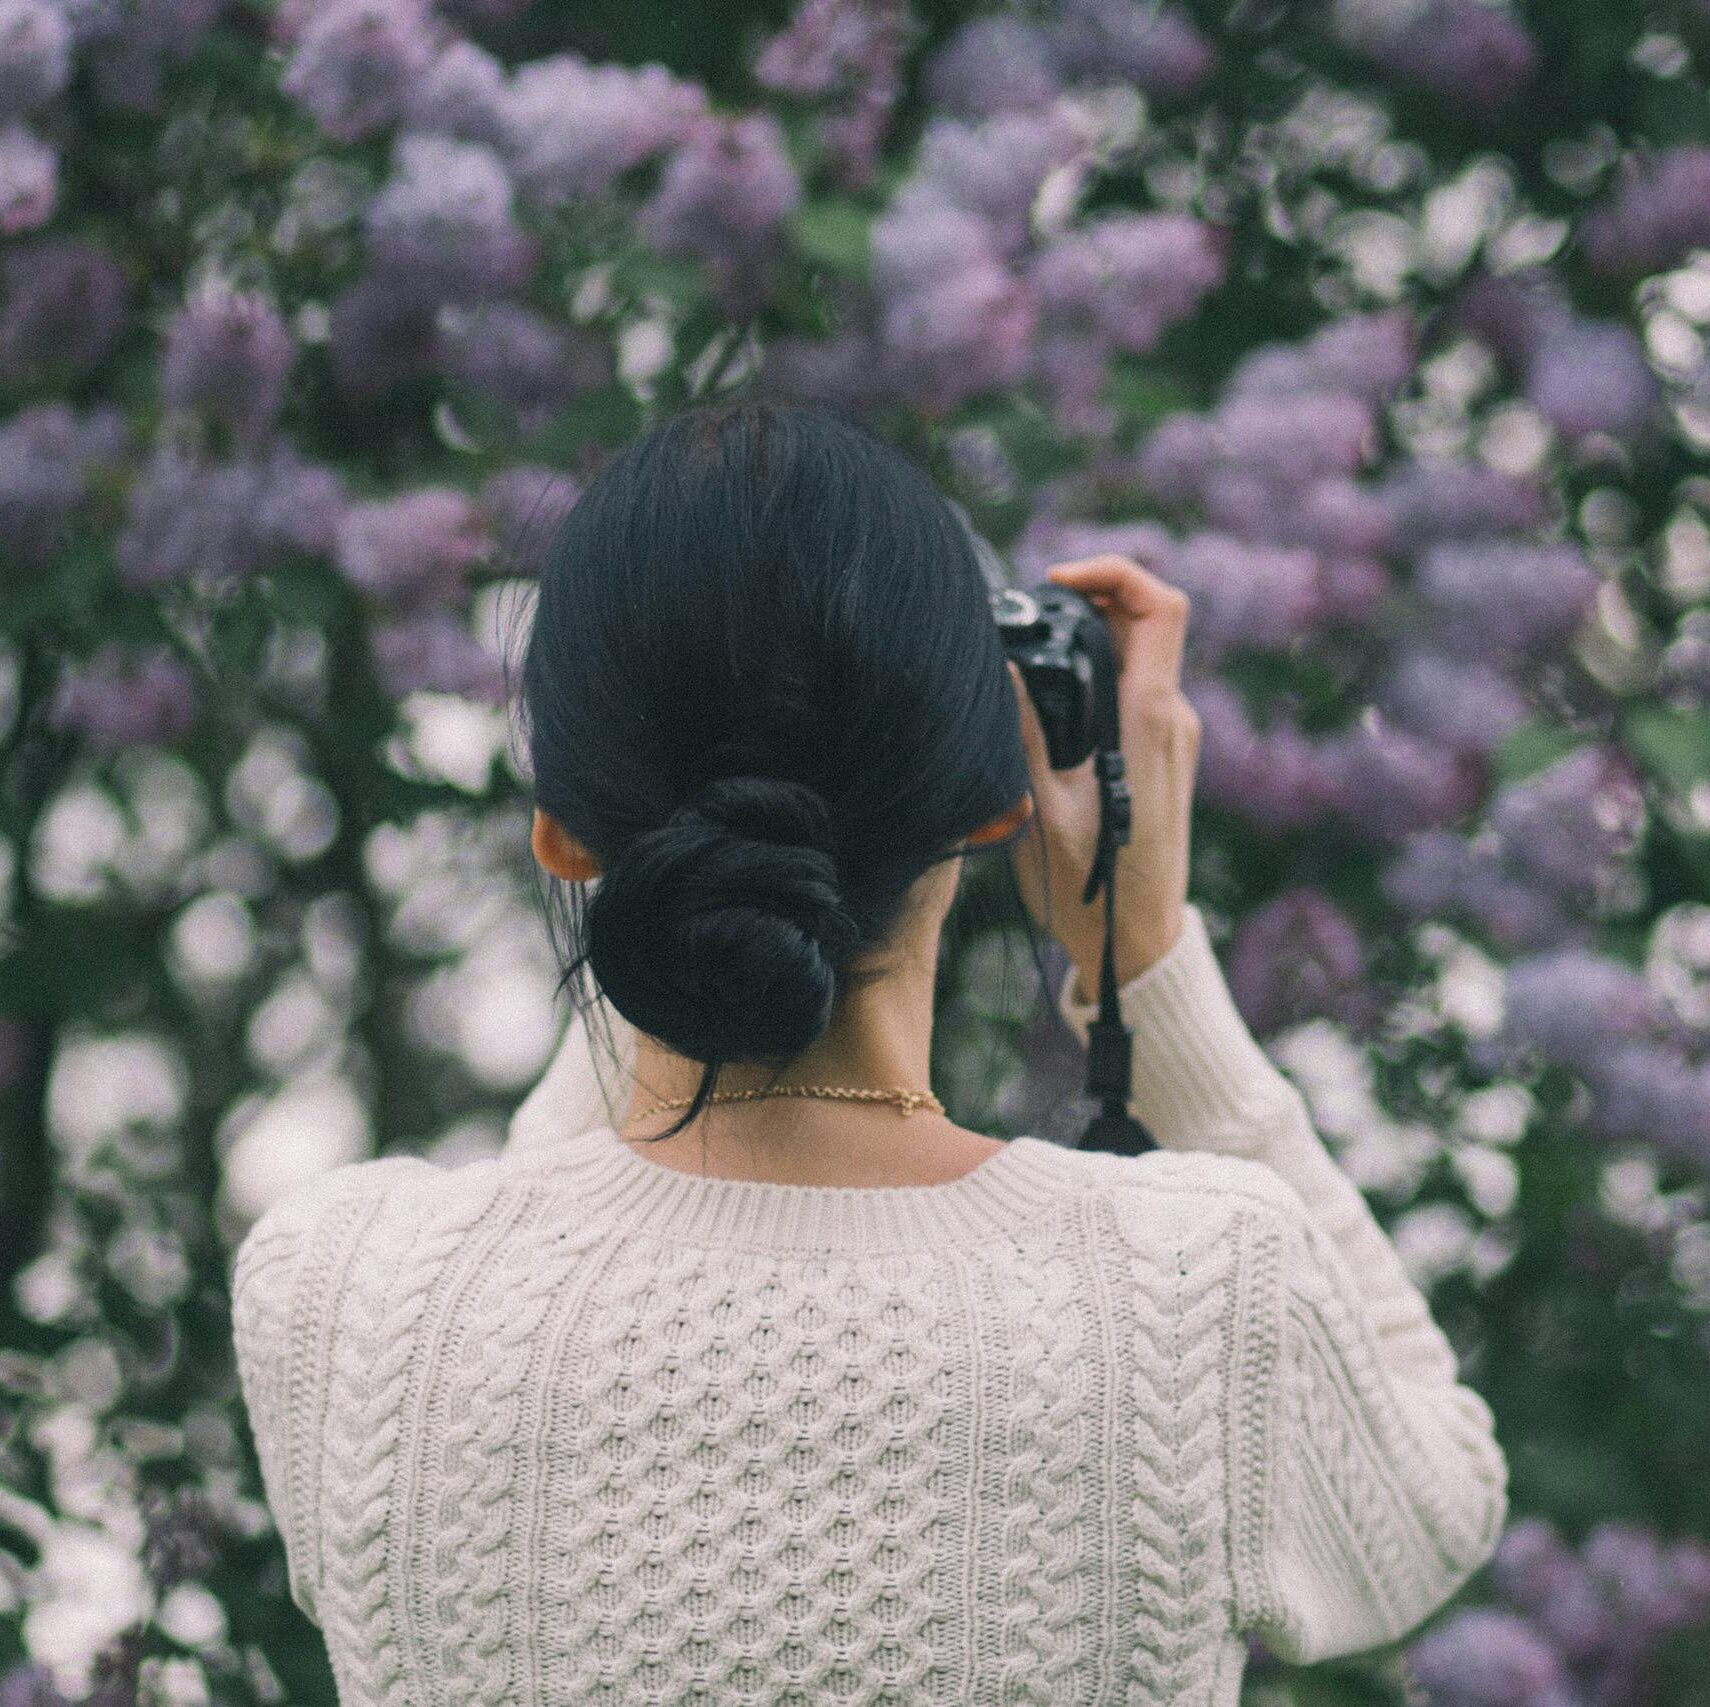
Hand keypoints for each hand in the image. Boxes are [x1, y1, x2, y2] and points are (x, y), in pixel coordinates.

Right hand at [1005, 555, 1198, 998]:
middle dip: (1088, 603)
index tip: (1058, 583)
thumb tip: (1003, 666)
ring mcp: (1173, 734)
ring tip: (1032, 657)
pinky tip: (1052, 701)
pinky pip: (1134, 687)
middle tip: (1030, 619)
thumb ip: (1023, 732)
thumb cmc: (1089, 888)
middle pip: (1144, 621)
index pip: (1159, 608)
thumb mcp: (1040, 810)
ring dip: (1090, 640)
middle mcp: (1171, 718)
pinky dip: (1097, 674)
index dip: (1112, 573)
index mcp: (1147, 720)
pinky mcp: (1164, 752)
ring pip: (1138, 653)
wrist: (1136, 941)